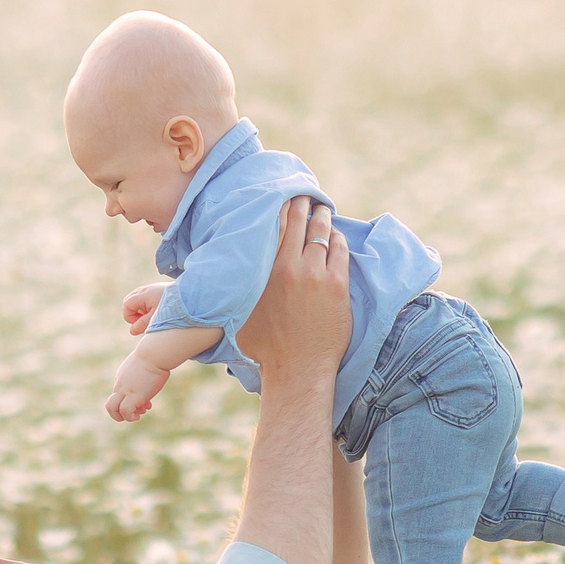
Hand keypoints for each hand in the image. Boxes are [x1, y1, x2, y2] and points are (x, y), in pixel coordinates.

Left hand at [105, 352, 169, 422]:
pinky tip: (139, 415)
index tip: (146, 402)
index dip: (131, 402)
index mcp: (123, 378)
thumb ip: (147, 372)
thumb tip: (159, 371)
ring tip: (137, 416)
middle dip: (119, 413)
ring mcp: (125, 390)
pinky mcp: (134, 395)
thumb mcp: (148, 365)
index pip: (120, 396)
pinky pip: (125, 411)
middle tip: (135, 413)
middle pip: (110, 404)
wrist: (154, 353)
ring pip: (111, 408)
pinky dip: (130, 417)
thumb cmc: (155, 356)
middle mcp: (120, 385)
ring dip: (122, 417)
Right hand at [122, 281, 171, 334]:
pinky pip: (144, 298)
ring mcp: (150, 288)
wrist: (191, 296)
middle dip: (133, 313)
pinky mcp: (156, 290)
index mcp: (144, 295)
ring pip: (136, 299)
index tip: (139, 324)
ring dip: (139, 310)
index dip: (129, 317)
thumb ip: (142, 325)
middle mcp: (145, 289)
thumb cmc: (173, 309)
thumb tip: (132, 331)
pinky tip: (155, 312)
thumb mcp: (156, 319)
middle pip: (129, 301)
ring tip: (150, 317)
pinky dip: (145, 306)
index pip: (127, 305)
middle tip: (144, 321)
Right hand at [233, 197, 349, 392]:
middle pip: (299, 220)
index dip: (281, 206)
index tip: (283, 196)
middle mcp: (288, 266)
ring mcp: (315, 274)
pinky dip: (337, 239)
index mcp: (264, 270)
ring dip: (322, 217)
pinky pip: (339, 250)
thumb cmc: (264, 347)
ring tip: (322, 209)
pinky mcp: (336, 284)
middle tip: (305, 194)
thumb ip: (238, 288)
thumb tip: (224, 274)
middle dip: (303, 203)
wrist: (296, 368)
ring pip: (321, 232)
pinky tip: (335, 236)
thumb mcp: (240, 313)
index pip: (274, 224)